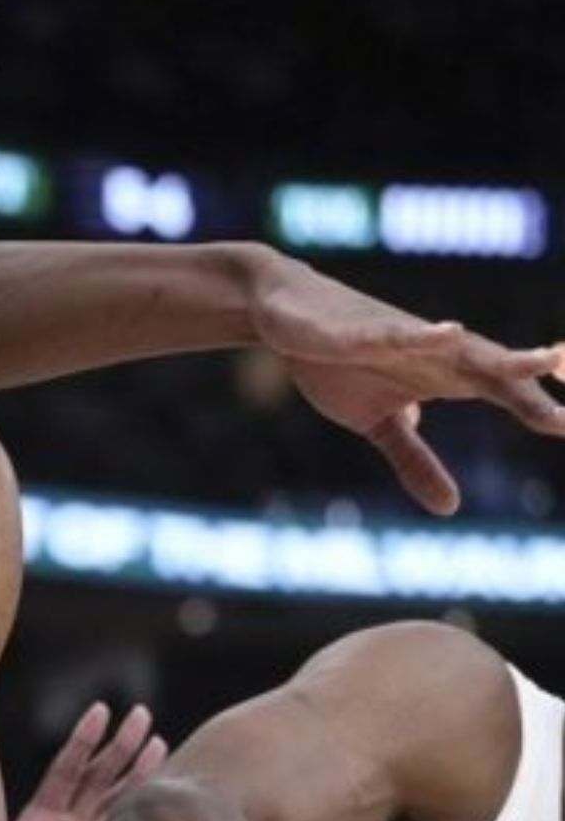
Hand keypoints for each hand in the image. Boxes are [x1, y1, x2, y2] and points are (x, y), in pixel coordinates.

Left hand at [0, 704, 167, 820]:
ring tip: (159, 742)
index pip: (66, 770)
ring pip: (115, 797)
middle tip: (142, 714)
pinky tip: (159, 795)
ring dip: (137, 771)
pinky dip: (140, 811)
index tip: (100, 712)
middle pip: (97, 775)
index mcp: (40, 817)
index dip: (82, 740)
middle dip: (120, 745)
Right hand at [246, 250, 564, 514]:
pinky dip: (424, 335)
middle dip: (542, 381)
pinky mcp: (359, 329)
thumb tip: (451, 508)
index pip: (505, 393)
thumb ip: (414, 460)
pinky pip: (396, 333)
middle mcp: (435, 352)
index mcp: (444, 376)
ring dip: (504, 355)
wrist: (281, 312)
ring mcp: (401, 338)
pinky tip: (451, 333)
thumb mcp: (374, 423)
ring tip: (549, 359)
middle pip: (499, 369)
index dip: (541, 409)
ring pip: (463, 347)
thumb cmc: (334, 360)